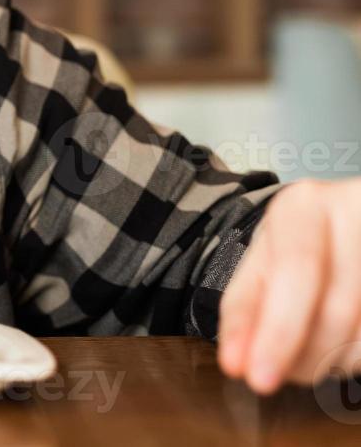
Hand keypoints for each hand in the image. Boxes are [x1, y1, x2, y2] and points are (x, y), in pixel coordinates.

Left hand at [218, 179, 360, 393]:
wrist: (351, 219)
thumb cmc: (301, 243)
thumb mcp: (266, 258)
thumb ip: (247, 304)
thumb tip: (236, 363)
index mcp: (304, 205)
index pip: (295, 271)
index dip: (277, 330)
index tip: (254, 375)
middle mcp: (353, 212)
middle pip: (335, 308)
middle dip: (300, 357)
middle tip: (271, 378)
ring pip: (360, 329)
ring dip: (329, 361)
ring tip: (304, 361)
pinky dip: (355, 356)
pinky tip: (337, 352)